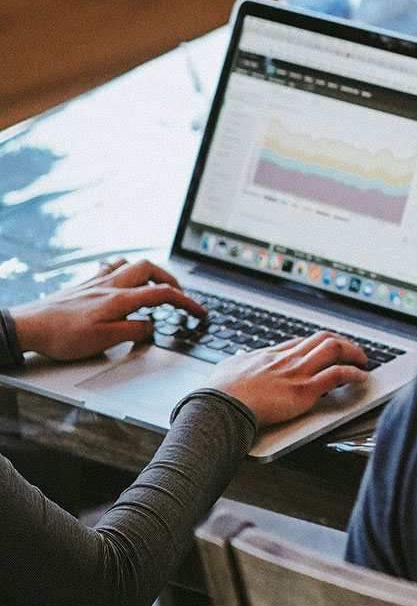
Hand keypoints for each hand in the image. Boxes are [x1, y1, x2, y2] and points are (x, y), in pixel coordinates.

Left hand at [9, 259, 208, 361]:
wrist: (27, 326)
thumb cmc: (61, 336)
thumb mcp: (102, 341)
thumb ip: (133, 331)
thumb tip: (151, 326)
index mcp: (120, 299)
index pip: (163, 294)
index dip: (187, 303)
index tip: (200, 312)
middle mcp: (111, 285)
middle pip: (151, 270)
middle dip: (172, 280)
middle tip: (180, 296)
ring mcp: (97, 282)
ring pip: (133, 265)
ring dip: (151, 272)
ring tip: (157, 285)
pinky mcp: (85, 284)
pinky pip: (112, 267)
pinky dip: (127, 270)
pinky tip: (124, 279)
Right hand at [209, 331, 369, 426]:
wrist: (220, 406)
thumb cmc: (218, 393)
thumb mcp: (226, 369)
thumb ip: (237, 362)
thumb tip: (239, 357)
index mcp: (269, 355)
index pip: (300, 342)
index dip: (317, 344)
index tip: (326, 347)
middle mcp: (287, 359)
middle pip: (322, 339)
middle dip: (341, 342)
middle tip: (352, 350)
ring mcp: (298, 372)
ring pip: (334, 349)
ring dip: (353, 352)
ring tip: (363, 359)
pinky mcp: (305, 390)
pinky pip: (338, 374)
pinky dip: (354, 373)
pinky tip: (362, 376)